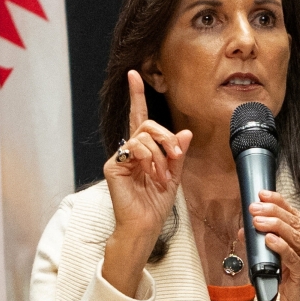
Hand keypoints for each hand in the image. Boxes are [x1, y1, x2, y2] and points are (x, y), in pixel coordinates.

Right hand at [101, 70, 191, 295]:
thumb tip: (185, 132)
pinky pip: (136, 149)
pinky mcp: (114, 165)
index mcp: (142, 151)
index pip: (139, 118)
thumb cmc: (155, 204)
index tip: (134, 75)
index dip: (137, 96)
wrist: (145, 225)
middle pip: (147, 125)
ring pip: (143, 136)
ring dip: (161, 154)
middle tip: (175, 154)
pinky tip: (152, 176)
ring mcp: (120, 158)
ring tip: (163, 175)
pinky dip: (151, 160)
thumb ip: (178, 154)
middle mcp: (129, 151)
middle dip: (166, 136)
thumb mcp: (174, 176)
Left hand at [248, 191, 299, 300]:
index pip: (297, 213)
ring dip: (273, 225)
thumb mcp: (283, 257)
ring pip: (295, 235)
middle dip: (272, 212)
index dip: (279, 202)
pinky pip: (292, 255)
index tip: (262, 195)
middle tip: (254, 208)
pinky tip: (268, 239)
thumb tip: (245, 229)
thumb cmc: (296, 282)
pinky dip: (279, 245)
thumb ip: (270, 241)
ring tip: (257, 221)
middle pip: (295, 222)